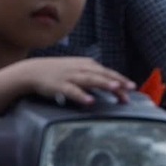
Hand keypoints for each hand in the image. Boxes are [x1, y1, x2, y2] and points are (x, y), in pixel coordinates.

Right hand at [10, 57, 136, 105]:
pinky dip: (82, 96)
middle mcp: (80, 69)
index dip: (120, 79)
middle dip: (118, 81)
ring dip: (104, 83)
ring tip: (116, 88)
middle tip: (131, 88)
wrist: (32, 71)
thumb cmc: (56, 72)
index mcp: (86, 65)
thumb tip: (108, 84)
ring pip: (90, 80)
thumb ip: (91, 75)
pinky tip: (90, 101)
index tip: (132, 88)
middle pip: (102, 75)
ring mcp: (70, 77)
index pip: (107, 72)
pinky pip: (73, 91)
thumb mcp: (76, 69)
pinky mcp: (59, 86)